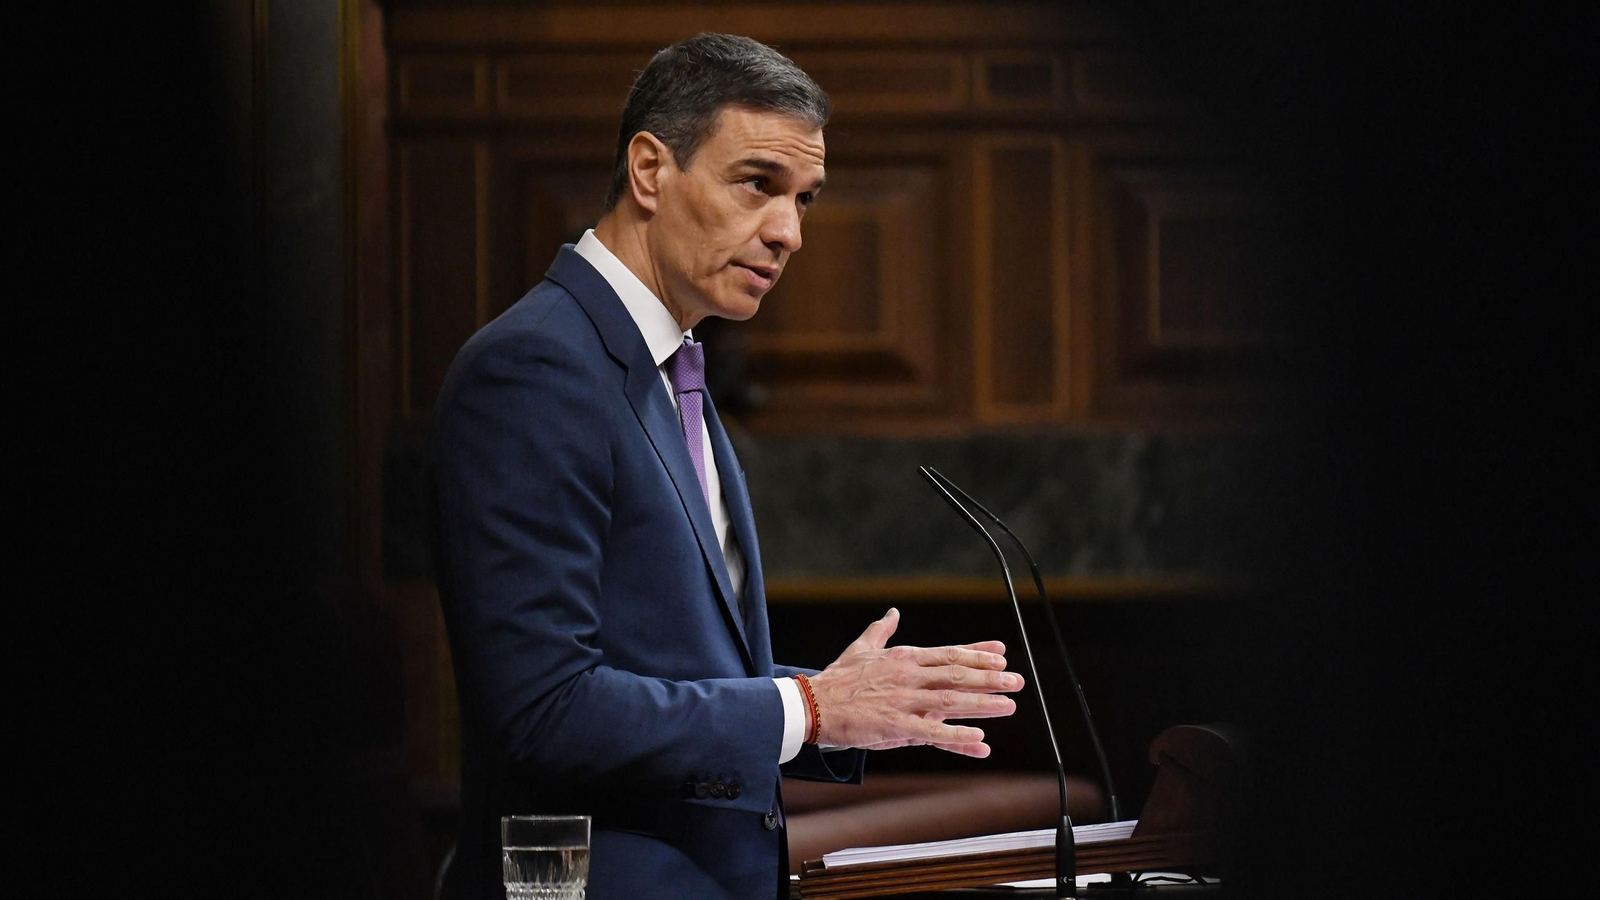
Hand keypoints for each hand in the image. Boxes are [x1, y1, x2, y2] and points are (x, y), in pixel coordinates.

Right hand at [807, 608, 1023, 758]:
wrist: (813, 704)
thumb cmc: (837, 678)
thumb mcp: (861, 649)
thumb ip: (881, 630)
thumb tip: (893, 612)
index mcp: (903, 657)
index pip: (948, 653)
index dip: (977, 654)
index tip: (1001, 655)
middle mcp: (907, 676)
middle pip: (957, 675)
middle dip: (990, 678)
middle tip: (1017, 680)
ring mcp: (902, 701)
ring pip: (951, 701)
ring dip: (983, 704)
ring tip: (1009, 706)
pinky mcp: (894, 725)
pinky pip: (932, 731)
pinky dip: (957, 736)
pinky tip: (979, 740)